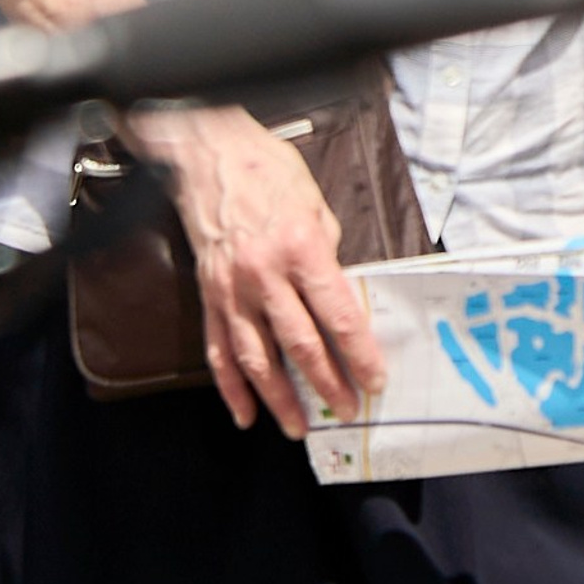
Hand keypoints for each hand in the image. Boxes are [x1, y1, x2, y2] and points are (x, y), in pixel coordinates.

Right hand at [126, 101, 386, 437]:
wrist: (210, 156)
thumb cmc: (270, 174)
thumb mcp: (317, 209)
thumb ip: (327, 259)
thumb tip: (339, 303)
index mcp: (301, 250)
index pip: (338, 317)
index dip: (359, 355)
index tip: (375, 380)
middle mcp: (265, 275)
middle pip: (301, 345)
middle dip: (328, 384)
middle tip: (347, 410)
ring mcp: (232, 290)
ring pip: (257, 358)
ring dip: (279, 398)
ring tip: (298, 427)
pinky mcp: (208, 295)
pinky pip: (219, 350)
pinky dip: (230, 387)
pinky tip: (245, 413)